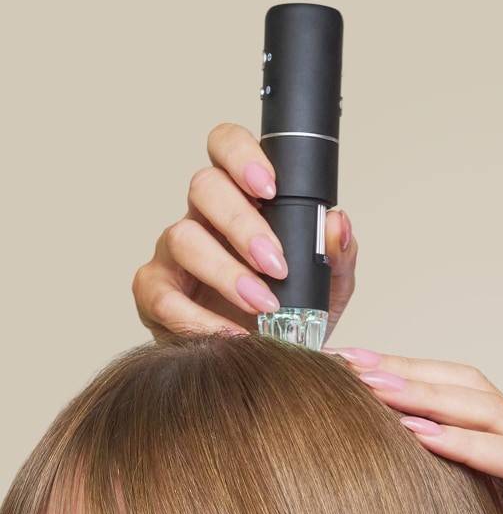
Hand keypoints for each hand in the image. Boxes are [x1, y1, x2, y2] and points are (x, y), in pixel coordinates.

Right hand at [133, 123, 357, 340]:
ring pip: (182, 237)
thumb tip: (336, 224)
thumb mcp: (328, 287)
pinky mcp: (156, 294)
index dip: (241, 155)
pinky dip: (197, 318)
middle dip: (242, 223)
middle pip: (204, 187)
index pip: (227, 148)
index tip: (271, 187)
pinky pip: (163, 296)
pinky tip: (232, 334)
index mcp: (242, 199)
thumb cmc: (291, 314)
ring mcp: (175, 254)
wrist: (268, 365)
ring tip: (263, 303)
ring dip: (226, 271)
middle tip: (276, 262)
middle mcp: (203, 218)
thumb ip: (336, 255)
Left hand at [331, 349, 502, 513]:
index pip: (458, 394)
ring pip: (487, 411)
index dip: (406, 376)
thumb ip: (461, 502)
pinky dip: (463, 443)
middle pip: (467, 387)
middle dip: (404, 370)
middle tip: (345, 363)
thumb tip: (400, 491)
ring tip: (372, 388)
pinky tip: (419, 434)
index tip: (349, 372)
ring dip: (425, 395)